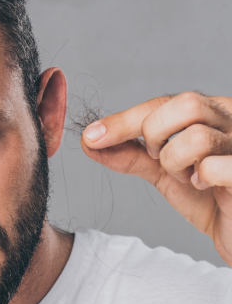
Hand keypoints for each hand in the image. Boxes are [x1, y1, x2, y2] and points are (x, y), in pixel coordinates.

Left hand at [81, 92, 231, 265]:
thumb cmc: (208, 199)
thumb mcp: (164, 173)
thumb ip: (132, 155)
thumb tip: (90, 141)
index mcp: (212, 113)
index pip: (163, 104)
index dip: (124, 120)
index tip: (91, 137)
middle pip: (184, 104)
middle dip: (156, 135)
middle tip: (159, 160)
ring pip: (196, 137)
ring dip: (176, 163)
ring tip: (187, 178)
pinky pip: (214, 167)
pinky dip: (200, 179)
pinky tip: (206, 187)